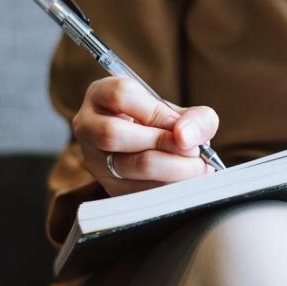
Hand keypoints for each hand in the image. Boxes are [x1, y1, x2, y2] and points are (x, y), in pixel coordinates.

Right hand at [72, 77, 218, 196]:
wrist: (159, 153)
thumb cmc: (168, 127)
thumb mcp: (185, 114)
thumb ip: (197, 118)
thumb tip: (185, 137)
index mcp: (102, 95)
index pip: (120, 94)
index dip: (155, 112)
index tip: (179, 126)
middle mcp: (89, 126)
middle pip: (113, 133)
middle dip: (163, 143)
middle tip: (194, 152)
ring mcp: (94, 160)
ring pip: (126, 165)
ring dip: (171, 169)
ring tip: (197, 168)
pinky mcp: (107, 187)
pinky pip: (136, 191)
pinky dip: (167, 188)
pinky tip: (185, 182)